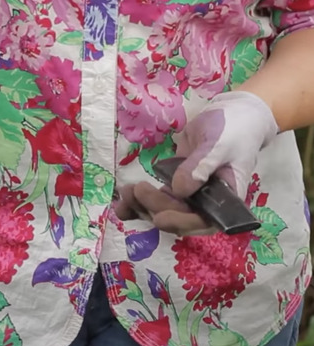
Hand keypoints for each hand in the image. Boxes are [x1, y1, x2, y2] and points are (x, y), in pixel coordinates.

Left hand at [115, 91, 278, 234]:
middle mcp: (208, 203)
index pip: (204, 222)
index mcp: (227, 199)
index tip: (159, 218)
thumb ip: (201, 167)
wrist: (232, 113)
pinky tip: (122, 200)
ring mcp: (190, 195)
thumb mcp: (219, 145)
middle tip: (137, 190)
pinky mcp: (176, 184)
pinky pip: (158, 198)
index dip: (181, 223)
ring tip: (125, 192)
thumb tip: (179, 190)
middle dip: (155, 208)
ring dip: (143, 206)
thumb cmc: (234, 129)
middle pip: (178, 217)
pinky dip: (139, 201)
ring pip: (164, 210)